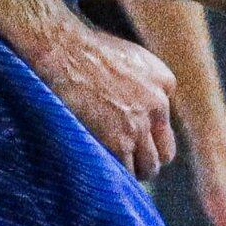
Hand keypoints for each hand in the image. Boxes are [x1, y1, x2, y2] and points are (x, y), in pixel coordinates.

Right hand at [19, 16, 174, 176]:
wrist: (60, 50)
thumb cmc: (79, 50)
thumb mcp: (125, 57)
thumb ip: (139, 83)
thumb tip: (130, 106)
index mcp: (164, 82)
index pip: (165, 124)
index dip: (147, 136)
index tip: (131, 139)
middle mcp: (158, 104)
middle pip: (164, 152)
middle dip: (146, 159)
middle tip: (124, 163)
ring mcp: (139, 125)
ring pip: (149, 167)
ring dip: (132, 171)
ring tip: (110, 171)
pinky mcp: (118, 142)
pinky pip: (125, 172)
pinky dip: (115, 176)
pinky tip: (100, 172)